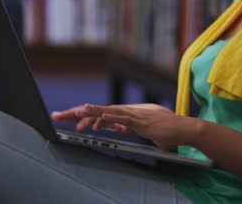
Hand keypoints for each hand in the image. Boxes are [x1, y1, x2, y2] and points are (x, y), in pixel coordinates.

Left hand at [51, 103, 172, 131]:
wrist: (183, 128)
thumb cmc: (166, 130)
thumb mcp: (141, 129)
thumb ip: (129, 126)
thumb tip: (118, 126)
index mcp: (125, 114)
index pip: (99, 113)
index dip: (82, 115)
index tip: (67, 117)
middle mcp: (127, 111)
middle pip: (98, 110)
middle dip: (77, 113)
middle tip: (58, 115)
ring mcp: (134, 115)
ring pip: (108, 112)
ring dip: (91, 112)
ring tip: (75, 112)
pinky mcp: (142, 122)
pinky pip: (124, 119)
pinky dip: (111, 117)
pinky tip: (100, 117)